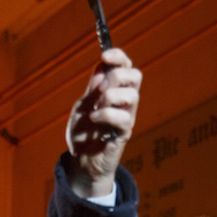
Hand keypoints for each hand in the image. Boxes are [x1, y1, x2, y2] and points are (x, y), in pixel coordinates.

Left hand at [65, 48, 141, 197]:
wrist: (81, 160)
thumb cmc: (83, 133)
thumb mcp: (83, 105)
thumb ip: (93, 87)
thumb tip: (102, 65)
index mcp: (115, 91)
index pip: (126, 66)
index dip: (119, 56)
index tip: (105, 56)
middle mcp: (124, 103)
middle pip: (135, 76)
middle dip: (115, 77)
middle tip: (99, 90)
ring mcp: (126, 118)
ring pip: (132, 95)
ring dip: (110, 97)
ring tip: (96, 109)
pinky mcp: (123, 134)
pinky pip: (124, 118)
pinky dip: (106, 115)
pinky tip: (95, 120)